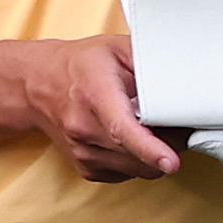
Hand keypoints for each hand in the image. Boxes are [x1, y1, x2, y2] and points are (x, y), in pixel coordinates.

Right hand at [18, 33, 180, 182]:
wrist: (37, 85)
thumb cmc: (80, 65)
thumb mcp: (117, 48)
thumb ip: (151, 64)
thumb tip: (184, 84)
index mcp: (94, 94)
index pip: (122, 128)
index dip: (150, 148)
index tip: (172, 161)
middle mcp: (84, 128)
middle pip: (139, 153)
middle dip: (169, 144)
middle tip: (174, 122)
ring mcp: (83, 153)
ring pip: (139, 169)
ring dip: (155, 155)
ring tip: (150, 127)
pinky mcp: (87, 169)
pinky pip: (129, 174)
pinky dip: (139, 161)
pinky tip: (132, 139)